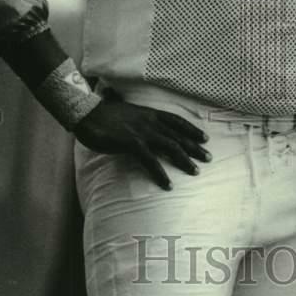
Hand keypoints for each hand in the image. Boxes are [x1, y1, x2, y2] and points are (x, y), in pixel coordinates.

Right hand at [73, 99, 211, 189]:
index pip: (177, 121)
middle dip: (195, 147)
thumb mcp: (124, 110)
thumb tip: (130, 111)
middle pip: (179, 135)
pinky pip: (152, 161)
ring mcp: (142, 132)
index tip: (205, 138)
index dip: (192, 130)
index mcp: (149, 113)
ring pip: (171, 147)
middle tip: (209, 158)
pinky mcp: (132, 143)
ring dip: (185, 160)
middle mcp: (150, 121)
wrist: (86, 113)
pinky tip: (168, 184)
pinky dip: (161, 174)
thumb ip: (133, 114)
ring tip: (195, 171)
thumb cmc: (101, 112)